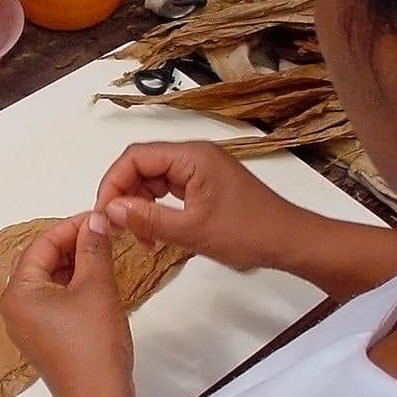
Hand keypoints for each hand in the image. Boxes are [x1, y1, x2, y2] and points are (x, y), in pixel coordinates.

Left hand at [0, 212, 134, 396]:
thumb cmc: (94, 345)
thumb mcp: (96, 288)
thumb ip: (94, 248)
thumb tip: (96, 220)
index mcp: (18, 292)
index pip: (42, 244)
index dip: (72, 226)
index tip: (100, 216)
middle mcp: (15, 307)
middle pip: (42, 260)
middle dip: (73, 244)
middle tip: (104, 231)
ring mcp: (28, 324)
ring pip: (50, 279)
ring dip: (75, 263)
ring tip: (105, 250)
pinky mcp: (44, 336)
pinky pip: (55, 299)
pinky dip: (74, 284)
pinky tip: (99, 276)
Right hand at [95, 141, 309, 272]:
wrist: (291, 241)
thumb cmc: (251, 233)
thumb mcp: (192, 231)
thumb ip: (148, 219)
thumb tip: (111, 211)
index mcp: (193, 156)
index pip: (136, 157)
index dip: (114, 183)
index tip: (105, 212)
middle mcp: (195, 155)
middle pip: (142, 165)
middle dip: (125, 195)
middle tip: (118, 228)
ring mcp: (200, 169)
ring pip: (153, 179)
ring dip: (140, 205)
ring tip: (140, 237)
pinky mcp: (205, 183)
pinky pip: (169, 189)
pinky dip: (156, 209)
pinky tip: (155, 232)